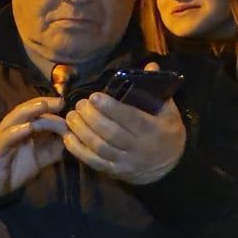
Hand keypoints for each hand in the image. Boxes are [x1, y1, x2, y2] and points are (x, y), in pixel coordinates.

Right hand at [0, 96, 68, 196]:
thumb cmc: (16, 167)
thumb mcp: (41, 157)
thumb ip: (55, 147)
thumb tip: (72, 137)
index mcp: (23, 127)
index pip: (36, 111)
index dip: (50, 106)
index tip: (66, 104)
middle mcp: (12, 128)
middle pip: (26, 110)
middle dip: (43, 104)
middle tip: (59, 102)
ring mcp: (3, 136)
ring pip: (15, 119)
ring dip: (29, 111)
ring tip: (43, 106)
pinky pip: (6, 138)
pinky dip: (16, 132)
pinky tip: (27, 128)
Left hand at [63, 62, 185, 184]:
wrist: (169, 168)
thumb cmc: (166, 133)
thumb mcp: (168, 112)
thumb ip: (157, 90)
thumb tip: (150, 65)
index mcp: (154, 130)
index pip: (131, 118)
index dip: (111, 108)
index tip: (94, 96)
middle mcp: (139, 148)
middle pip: (111, 133)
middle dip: (91, 117)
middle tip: (79, 104)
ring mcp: (126, 162)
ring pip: (100, 148)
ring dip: (81, 131)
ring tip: (71, 116)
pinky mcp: (115, 172)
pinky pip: (94, 162)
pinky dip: (78, 150)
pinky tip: (68, 137)